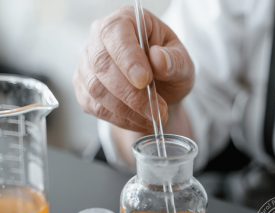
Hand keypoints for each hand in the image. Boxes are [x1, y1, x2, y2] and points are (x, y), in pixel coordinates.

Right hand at [73, 5, 194, 131]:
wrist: (160, 92)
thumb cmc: (170, 71)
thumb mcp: (183, 64)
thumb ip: (175, 61)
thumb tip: (158, 59)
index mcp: (126, 21)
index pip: (116, 33)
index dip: (128, 58)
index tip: (145, 81)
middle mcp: (99, 39)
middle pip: (102, 64)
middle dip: (131, 94)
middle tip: (157, 112)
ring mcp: (87, 64)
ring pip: (96, 89)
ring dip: (126, 110)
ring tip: (152, 119)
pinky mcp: (83, 88)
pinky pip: (94, 106)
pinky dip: (119, 119)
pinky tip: (138, 121)